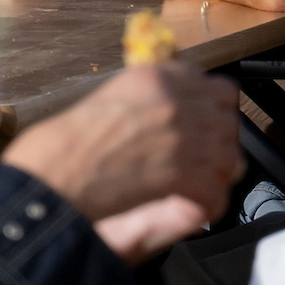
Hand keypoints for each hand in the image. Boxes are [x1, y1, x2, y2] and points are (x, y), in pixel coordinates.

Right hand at [2, 63, 240, 261]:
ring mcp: (187, 138)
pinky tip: (187, 206)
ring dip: (215, 171)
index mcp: (157, 78)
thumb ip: (149, 95)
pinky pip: (218, 191)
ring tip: (191, 184)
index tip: (201, 123)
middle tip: (195, 159)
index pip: (216, 86)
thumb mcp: (110, 97)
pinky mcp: (190, 176)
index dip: (212, 109)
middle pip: (229, 120)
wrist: (54, 173)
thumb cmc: (66, 142)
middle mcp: (177, 102)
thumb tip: (178, 101)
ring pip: (230, 155)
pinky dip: (206, 204)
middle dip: (217, 140)